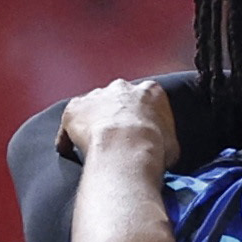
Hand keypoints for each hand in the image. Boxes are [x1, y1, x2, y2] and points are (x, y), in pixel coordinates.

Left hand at [59, 79, 179, 167]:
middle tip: (120, 139)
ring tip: (96, 148)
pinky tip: (73, 153)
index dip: (145, 117)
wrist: (127, 149)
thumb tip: (162, 153)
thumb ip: (165, 141)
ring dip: (93, 124)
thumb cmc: (152, 146)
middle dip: (117, 116)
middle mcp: (122, 88)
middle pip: (117, 99)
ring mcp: (96, 96)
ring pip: (92, 109)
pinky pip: (69, 124)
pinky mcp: (74, 109)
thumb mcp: (172, 145)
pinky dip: (69, 138)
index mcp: (150, 91)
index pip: (148, 99)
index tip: (144, 131)